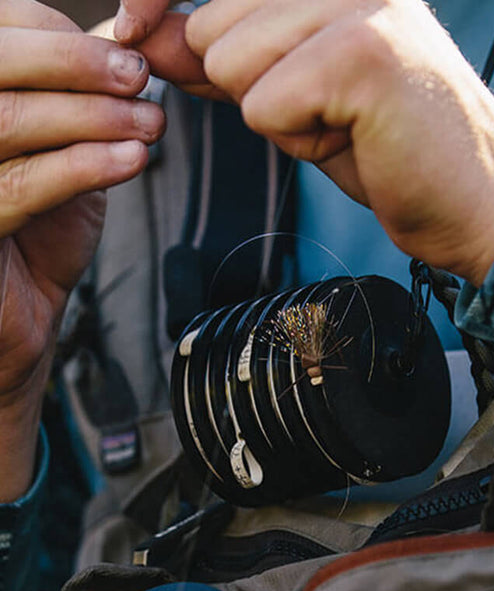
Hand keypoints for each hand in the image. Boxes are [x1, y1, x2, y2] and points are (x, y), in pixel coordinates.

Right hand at [0, 0, 164, 500]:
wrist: (16, 321)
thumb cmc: (36, 238)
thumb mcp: (60, 154)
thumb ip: (76, 100)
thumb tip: (119, 44)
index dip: (59, 35)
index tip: (125, 57)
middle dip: (74, 65)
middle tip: (138, 79)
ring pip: (7, 123)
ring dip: (90, 118)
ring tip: (148, 126)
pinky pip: (18, 185)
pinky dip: (81, 166)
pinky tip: (131, 162)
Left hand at [128, 0, 493, 287]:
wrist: (464, 198)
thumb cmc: (381, 147)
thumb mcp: (290, 95)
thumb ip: (221, 60)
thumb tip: (146, 35)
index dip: (160, 4)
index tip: (130, 23)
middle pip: (210, 28)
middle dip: (249, 91)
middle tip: (322, 110)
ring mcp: (358, 2)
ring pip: (232, 64)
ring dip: (279, 118)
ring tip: (342, 122)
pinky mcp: (362, 52)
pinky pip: (265, 106)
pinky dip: (299, 140)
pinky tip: (353, 137)